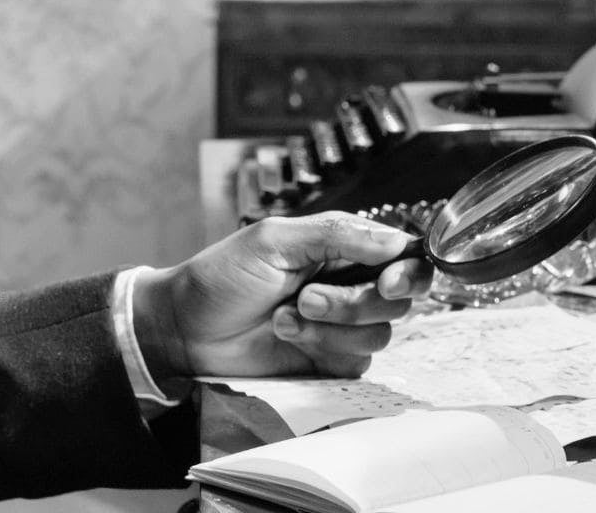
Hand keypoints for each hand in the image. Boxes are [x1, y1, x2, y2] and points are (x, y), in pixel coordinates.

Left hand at [132, 213, 431, 387]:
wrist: (186, 327)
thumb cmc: (222, 275)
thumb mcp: (273, 241)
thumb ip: (335, 234)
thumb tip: (395, 239)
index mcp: (337, 244)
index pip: (400, 252)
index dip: (408, 269)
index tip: (389, 281)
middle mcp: (346, 281)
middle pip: (398, 297)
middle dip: (355, 300)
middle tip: (307, 297)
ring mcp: (340, 324)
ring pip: (380, 332)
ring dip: (332, 325)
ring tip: (286, 315)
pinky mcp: (331, 360)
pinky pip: (358, 362)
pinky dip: (323, 347)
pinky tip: (287, 335)